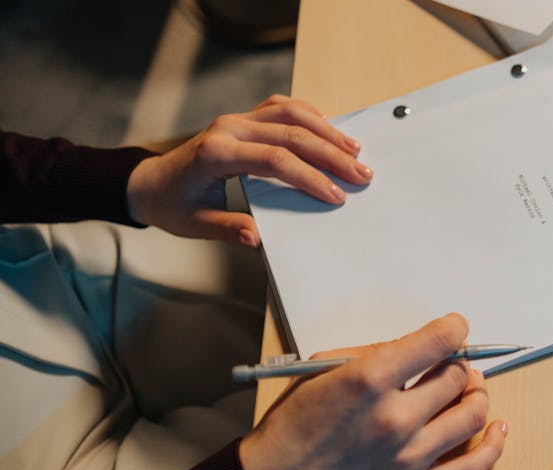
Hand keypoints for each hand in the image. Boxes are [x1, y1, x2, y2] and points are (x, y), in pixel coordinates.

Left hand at [126, 95, 372, 246]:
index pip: (274, 160)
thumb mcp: (195, 225)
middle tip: (361, 174)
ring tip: (354, 150)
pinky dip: (308, 113)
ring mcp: (236, 119)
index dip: (309, 177)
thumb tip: (258, 239)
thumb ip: (228, 228)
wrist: (150, 183)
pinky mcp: (243, 118)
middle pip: (290, 133)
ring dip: (326, 130)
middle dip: (330, 154)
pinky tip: (328, 126)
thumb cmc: (173, 205)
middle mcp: (228, 128)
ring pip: (289, 113)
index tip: (335, 195)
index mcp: (217, 154)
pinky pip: (280, 107)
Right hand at [239, 314, 507, 469]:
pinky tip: (498, 428)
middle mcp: (394, 419)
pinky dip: (493, 446)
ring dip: (477, 396)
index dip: (454, 329)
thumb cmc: (292, 426)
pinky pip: (472, 468)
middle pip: (456, 379)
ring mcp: (408, 458)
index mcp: (368, 381)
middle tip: (455, 365)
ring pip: (472, 417)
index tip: (456, 329)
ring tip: (470, 390)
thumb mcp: (321, 371)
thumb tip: (420, 347)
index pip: (436, 342)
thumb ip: (374, 353)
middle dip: (460, 365)